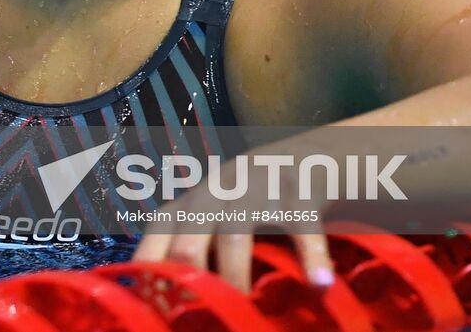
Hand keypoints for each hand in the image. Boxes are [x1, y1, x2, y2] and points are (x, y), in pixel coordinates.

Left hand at [131, 156, 334, 293]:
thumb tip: (174, 299)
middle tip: (198, 309)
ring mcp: (256, 187)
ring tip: (244, 312)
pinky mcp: (298, 191)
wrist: (309, 157)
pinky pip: (300, 224)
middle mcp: (218, 189)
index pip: (160, 227)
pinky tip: (320, 284)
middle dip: (189, 272)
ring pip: (234, 231)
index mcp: (194, 200)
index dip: (151, 260)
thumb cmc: (254, 201)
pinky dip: (311, 255)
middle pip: (190, 231)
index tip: (151, 296)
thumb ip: (198, 249)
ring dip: (235, 273)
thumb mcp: (220, 218)